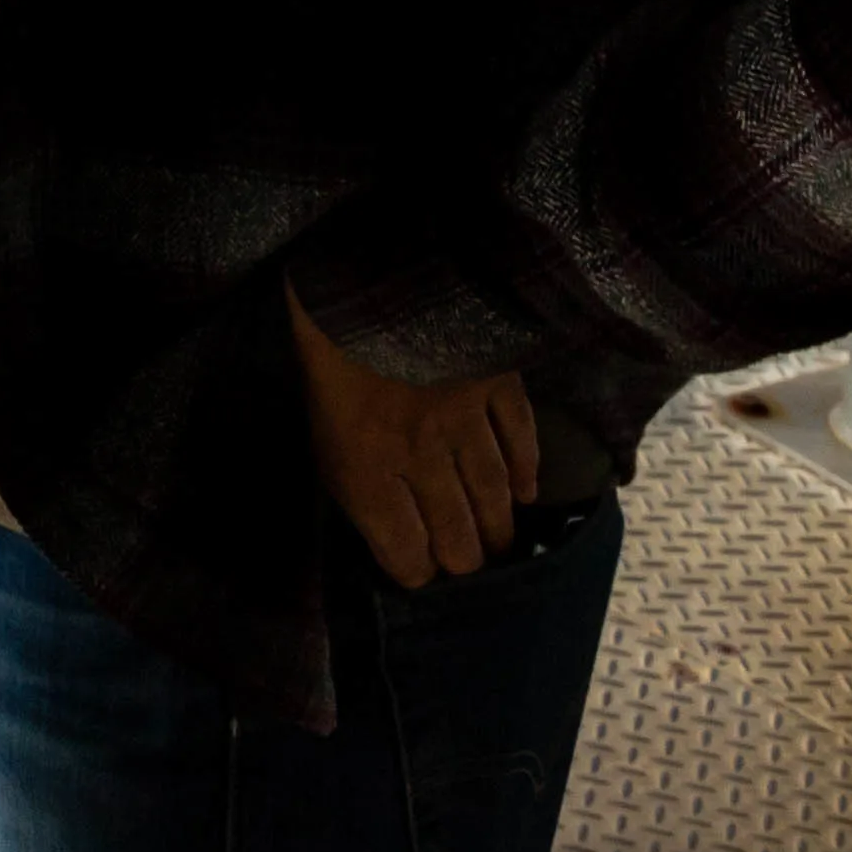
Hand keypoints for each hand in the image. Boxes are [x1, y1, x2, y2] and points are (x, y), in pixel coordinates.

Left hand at [292, 283, 538, 588]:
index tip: (421, 570)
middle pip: (459, 537)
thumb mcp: (325, 434)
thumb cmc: (329, 364)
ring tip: (498, 543)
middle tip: (468, 562)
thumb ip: (362, 486)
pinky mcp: (493, 381)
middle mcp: (418, 455)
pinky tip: (524, 492)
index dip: (416, 571)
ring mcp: (462, 418)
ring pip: (493, 497)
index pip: (407, 553)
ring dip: (498, 527)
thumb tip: (399, 531)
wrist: (356, 280)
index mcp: (364, 470)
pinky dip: (525, 469)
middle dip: (464, 559)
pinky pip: (520, 438)